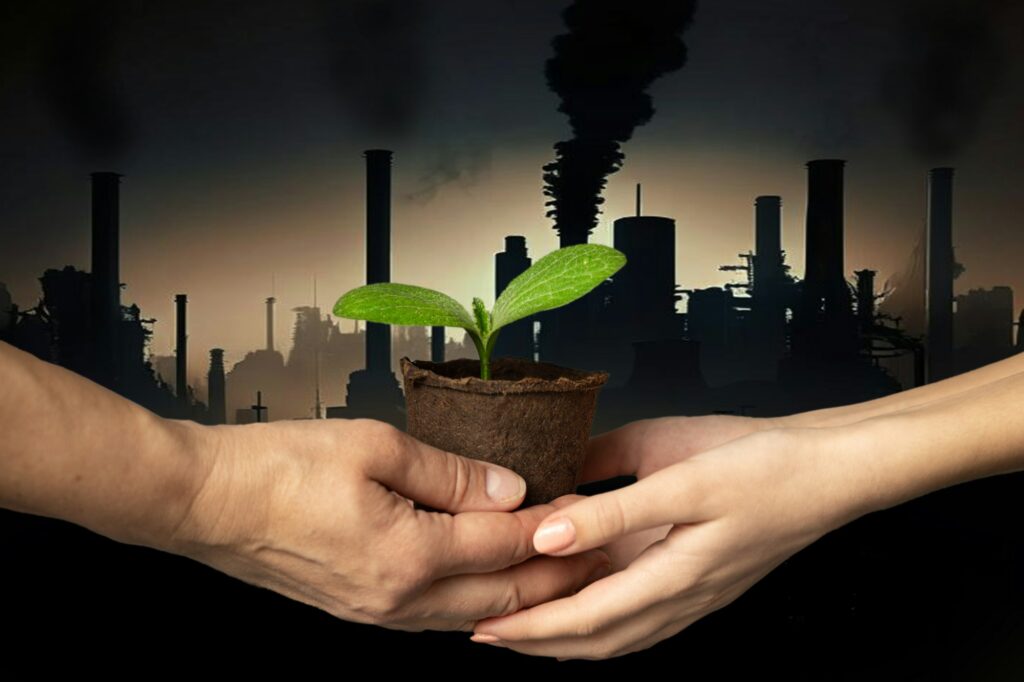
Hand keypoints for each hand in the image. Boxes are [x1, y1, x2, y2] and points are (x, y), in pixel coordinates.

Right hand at [162, 417, 609, 631]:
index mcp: (408, 555)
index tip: (588, 509)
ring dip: (521, 595)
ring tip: (560, 575)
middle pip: (500, 594)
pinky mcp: (357, 611)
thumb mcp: (375, 446)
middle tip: (600, 554)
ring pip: (470, 614)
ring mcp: (376, 613)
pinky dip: (475, 603)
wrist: (205, 502)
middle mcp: (398, 599)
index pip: (505, 545)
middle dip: (556, 575)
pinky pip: (434, 616)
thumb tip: (510, 488)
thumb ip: (452, 473)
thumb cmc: (281, 465)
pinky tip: (489, 591)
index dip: (553, 526)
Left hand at [472, 425, 861, 658]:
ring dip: (568, 637)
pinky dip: (603, 621)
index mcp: (672, 577)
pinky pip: (641, 616)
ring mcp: (696, 596)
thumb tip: (548, 532)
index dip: (530, 628)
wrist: (832, 470)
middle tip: (487, 634)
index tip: (483, 628)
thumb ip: (612, 506)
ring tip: (525, 626)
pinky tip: (587, 603)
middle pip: (598, 640)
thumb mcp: (682, 475)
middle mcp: (683, 600)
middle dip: (538, 642)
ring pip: (620, 634)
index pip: (584, 620)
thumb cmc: (763, 465)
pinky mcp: (703, 581)